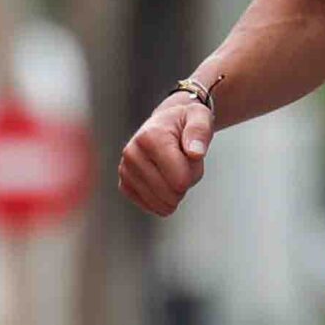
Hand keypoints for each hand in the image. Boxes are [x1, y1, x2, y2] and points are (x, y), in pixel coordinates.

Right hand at [118, 92, 211, 217]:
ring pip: (162, 204)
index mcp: (150, 137)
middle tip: (183, 162)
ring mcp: (125, 170)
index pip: (180, 180)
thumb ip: (200, 132)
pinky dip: (164, 199)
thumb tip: (195, 153)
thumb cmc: (185, 122)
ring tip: (173, 168)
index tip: (191, 154)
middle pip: (171, 195)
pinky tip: (163, 179)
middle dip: (185, 183)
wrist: (166, 124)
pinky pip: (152, 207)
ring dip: (176, 192)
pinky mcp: (125, 185)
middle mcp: (131, 153)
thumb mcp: (200, 117)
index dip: (194, 172)